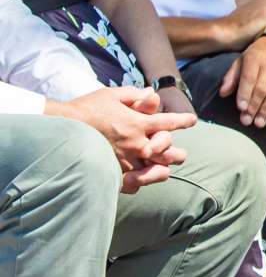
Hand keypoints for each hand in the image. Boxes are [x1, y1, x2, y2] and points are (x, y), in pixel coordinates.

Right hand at [49, 86, 192, 178]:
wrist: (62, 128)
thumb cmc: (86, 108)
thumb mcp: (112, 95)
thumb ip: (135, 95)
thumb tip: (152, 93)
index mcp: (137, 123)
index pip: (168, 122)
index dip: (183, 121)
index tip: (192, 121)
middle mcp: (135, 144)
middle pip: (167, 152)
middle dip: (177, 153)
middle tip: (182, 155)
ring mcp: (125, 161)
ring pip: (153, 170)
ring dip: (162, 169)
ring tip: (166, 170)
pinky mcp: (113, 174)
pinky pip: (132, 184)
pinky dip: (138, 182)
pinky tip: (140, 180)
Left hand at [220, 35, 265, 126]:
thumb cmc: (258, 54)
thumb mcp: (242, 60)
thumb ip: (232, 77)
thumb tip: (222, 93)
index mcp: (255, 58)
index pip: (249, 78)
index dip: (245, 94)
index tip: (241, 108)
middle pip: (262, 88)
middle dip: (254, 107)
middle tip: (247, 121)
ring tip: (259, 123)